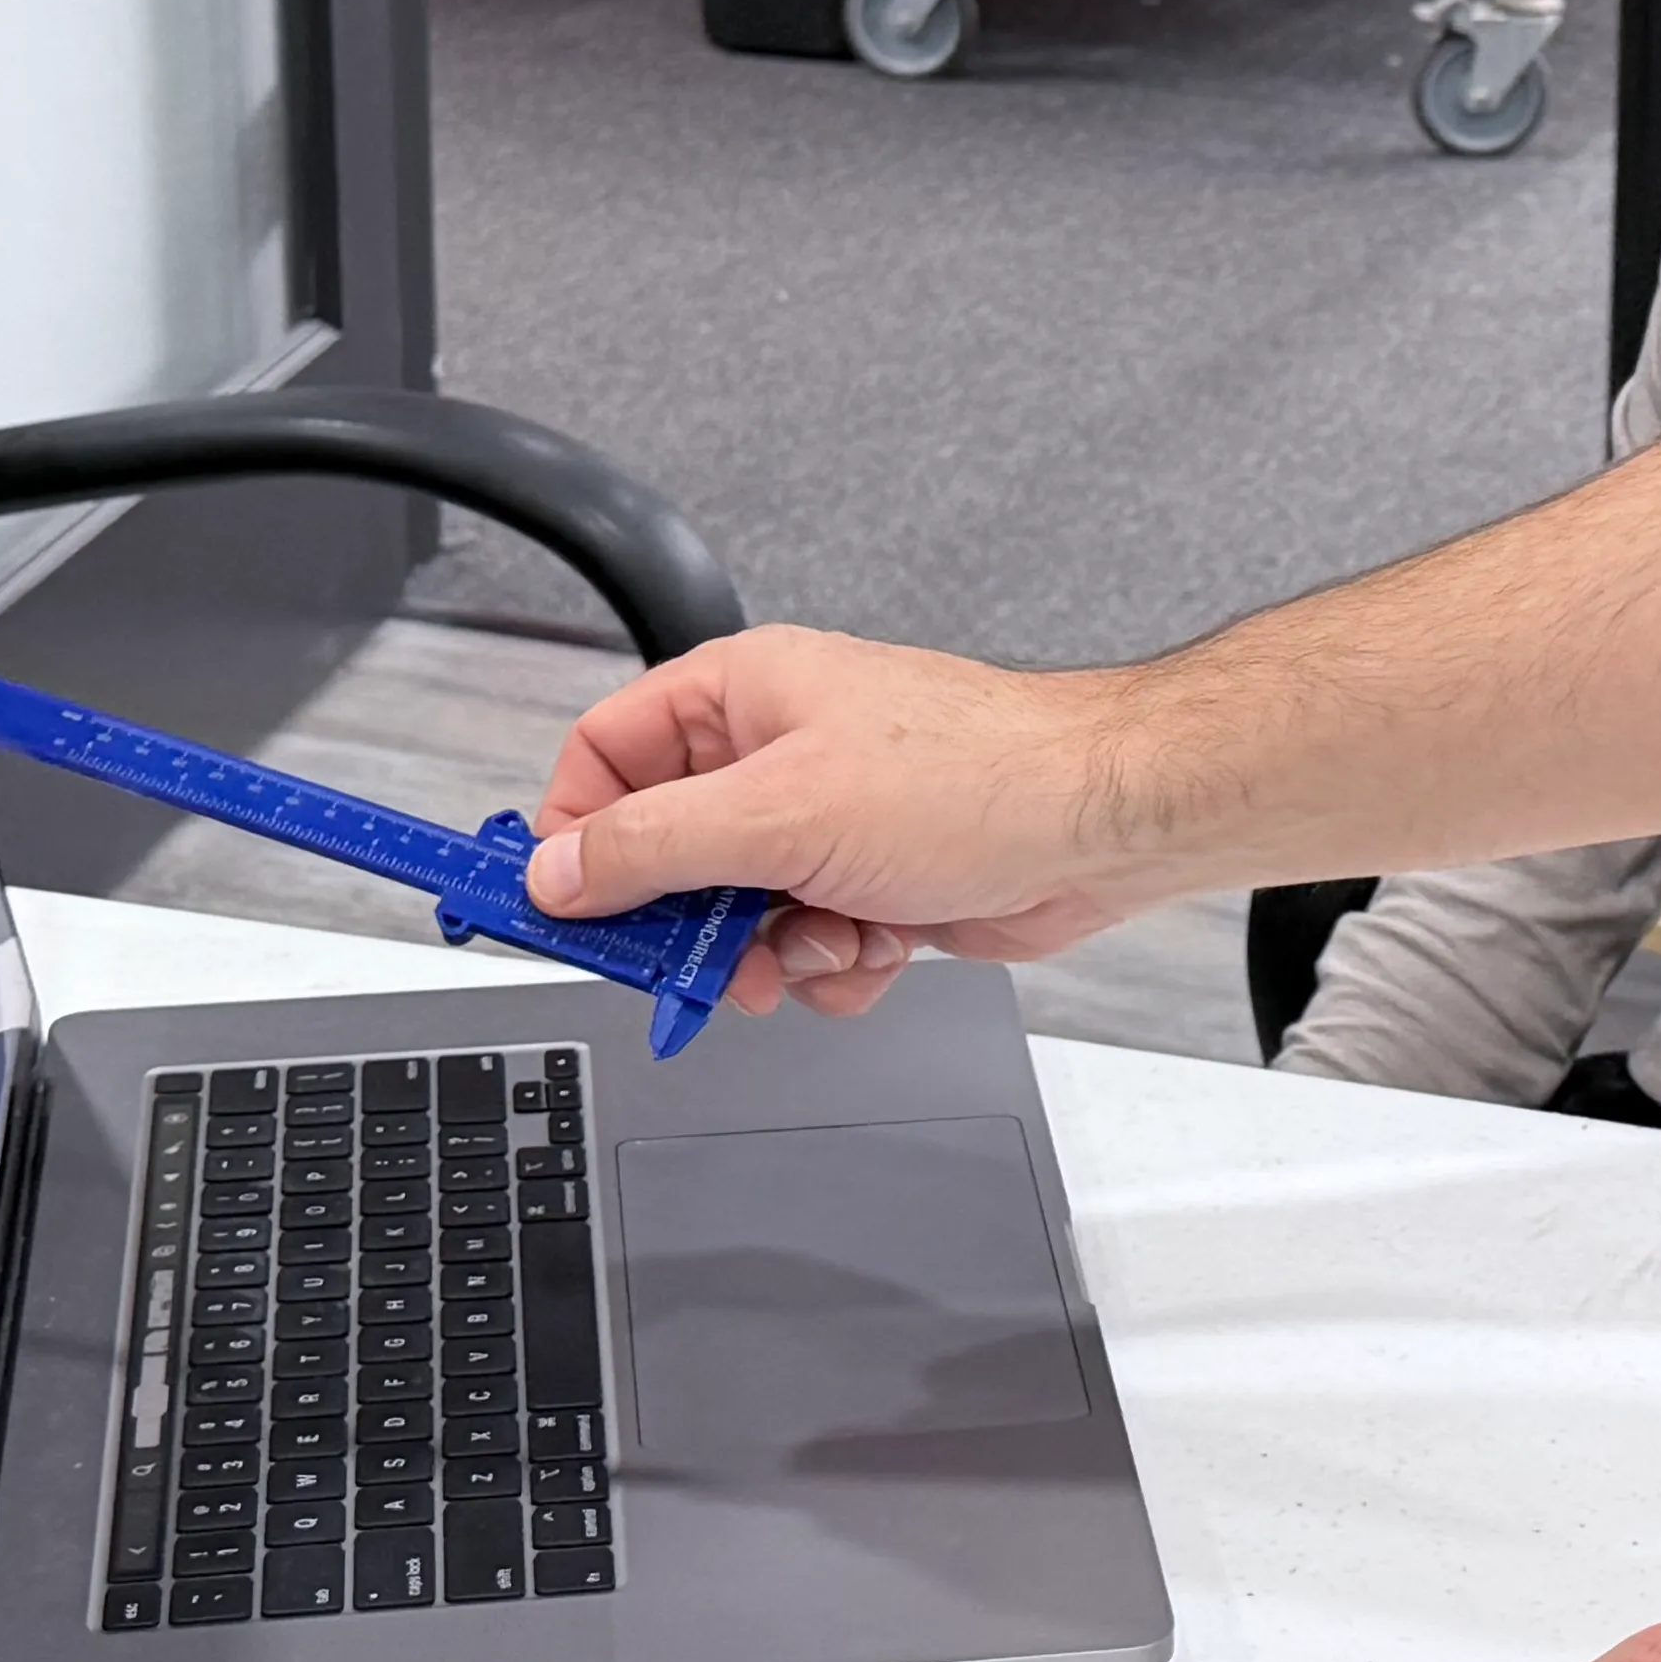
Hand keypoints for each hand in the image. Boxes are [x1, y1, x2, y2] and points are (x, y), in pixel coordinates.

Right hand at [526, 624, 1173, 1016]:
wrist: (1100, 828)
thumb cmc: (977, 776)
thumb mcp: (781, 814)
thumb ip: (655, 846)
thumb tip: (560, 869)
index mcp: (744, 696)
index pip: (608, 754)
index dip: (575, 829)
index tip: (561, 904)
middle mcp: (780, 752)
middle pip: (666, 850)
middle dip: (683, 919)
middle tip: (690, 961)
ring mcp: (827, 822)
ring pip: (734, 914)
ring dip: (765, 953)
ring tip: (816, 944)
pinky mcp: (872, 884)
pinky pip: (802, 946)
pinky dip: (828, 966)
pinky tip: (874, 950)